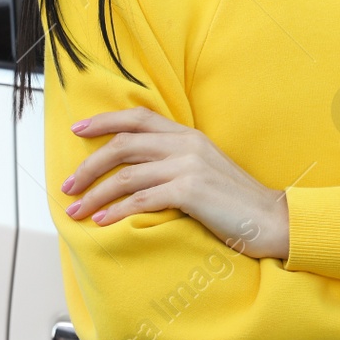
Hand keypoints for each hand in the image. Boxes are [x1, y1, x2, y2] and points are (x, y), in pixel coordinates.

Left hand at [59, 106, 289, 258]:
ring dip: (95, 194)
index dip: (105, 120)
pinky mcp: (190, 191)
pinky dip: (116, 210)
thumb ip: (177, 160)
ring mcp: (189, 166)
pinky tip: (103, 222)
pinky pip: (142, 199)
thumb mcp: (206, 169)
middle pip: (124, 145)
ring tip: (76, 210)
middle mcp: (187, 144)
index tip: (78, 129)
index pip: (139, 118)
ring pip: (126, 175)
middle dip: (89, 165)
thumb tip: (137, 170)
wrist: (271, 219)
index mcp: (189, 135)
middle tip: (68, 185)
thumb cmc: (237, 201)